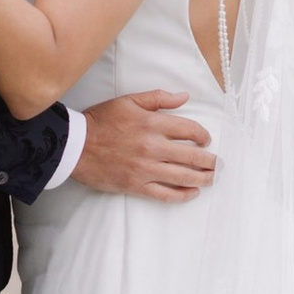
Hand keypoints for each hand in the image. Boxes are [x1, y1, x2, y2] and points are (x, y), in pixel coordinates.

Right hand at [73, 88, 215, 201]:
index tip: (206, 140)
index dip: (203, 135)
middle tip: (218, 164)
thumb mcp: (129, 101)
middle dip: (210, 161)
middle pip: (193, 156)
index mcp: (153, 124)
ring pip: (183, 176)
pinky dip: (182, 195)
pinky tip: (192, 193)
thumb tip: (184, 97)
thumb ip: (159, 98)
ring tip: (212, 178)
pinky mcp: (136, 185)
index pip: (190, 130)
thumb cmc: (100, 122)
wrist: (75, 146)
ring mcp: (146, 169)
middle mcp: (153, 147)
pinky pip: (165, 194)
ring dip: (203, 178)